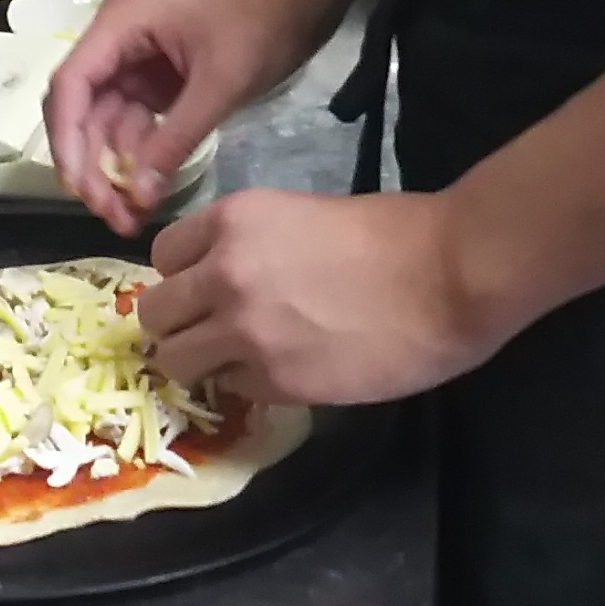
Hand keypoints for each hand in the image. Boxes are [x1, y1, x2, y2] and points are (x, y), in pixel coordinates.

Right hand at [44, 0, 333, 233]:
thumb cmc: (263, 25)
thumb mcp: (220, 86)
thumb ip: (174, 141)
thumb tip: (137, 197)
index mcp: (123, 20)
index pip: (72, 84)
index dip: (68, 140)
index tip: (79, 190)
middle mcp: (119, 33)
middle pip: (83, 105)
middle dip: (90, 162)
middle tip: (109, 214)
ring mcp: (137, 53)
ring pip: (107, 117)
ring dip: (114, 164)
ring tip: (128, 216)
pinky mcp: (158, 71)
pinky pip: (135, 116)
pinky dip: (139, 151)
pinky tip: (145, 190)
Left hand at [140, 189, 503, 405]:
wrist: (449, 276)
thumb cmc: (393, 234)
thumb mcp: (301, 217)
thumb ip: (250, 248)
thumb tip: (219, 283)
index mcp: (233, 221)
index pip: (163, 256)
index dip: (184, 275)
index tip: (206, 286)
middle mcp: (223, 274)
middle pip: (155, 313)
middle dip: (180, 323)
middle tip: (214, 329)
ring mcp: (244, 332)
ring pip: (176, 360)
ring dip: (201, 361)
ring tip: (241, 358)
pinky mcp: (274, 382)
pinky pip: (230, 388)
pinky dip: (247, 384)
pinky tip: (286, 369)